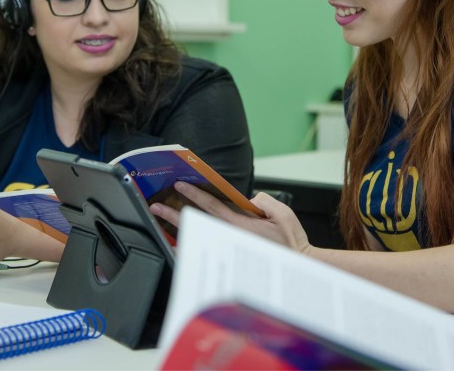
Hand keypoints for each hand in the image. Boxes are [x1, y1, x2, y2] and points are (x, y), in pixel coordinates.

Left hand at [149, 182, 312, 253]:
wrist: (298, 268)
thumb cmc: (291, 243)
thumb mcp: (282, 213)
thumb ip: (262, 201)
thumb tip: (248, 200)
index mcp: (241, 226)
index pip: (212, 206)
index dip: (194, 194)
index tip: (179, 186)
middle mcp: (230, 238)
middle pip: (197, 222)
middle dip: (174, 214)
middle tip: (156, 207)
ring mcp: (228, 249)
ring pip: (199, 235)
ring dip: (179, 227)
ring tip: (162, 219)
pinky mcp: (230, 257)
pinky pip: (206, 246)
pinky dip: (192, 241)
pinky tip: (181, 237)